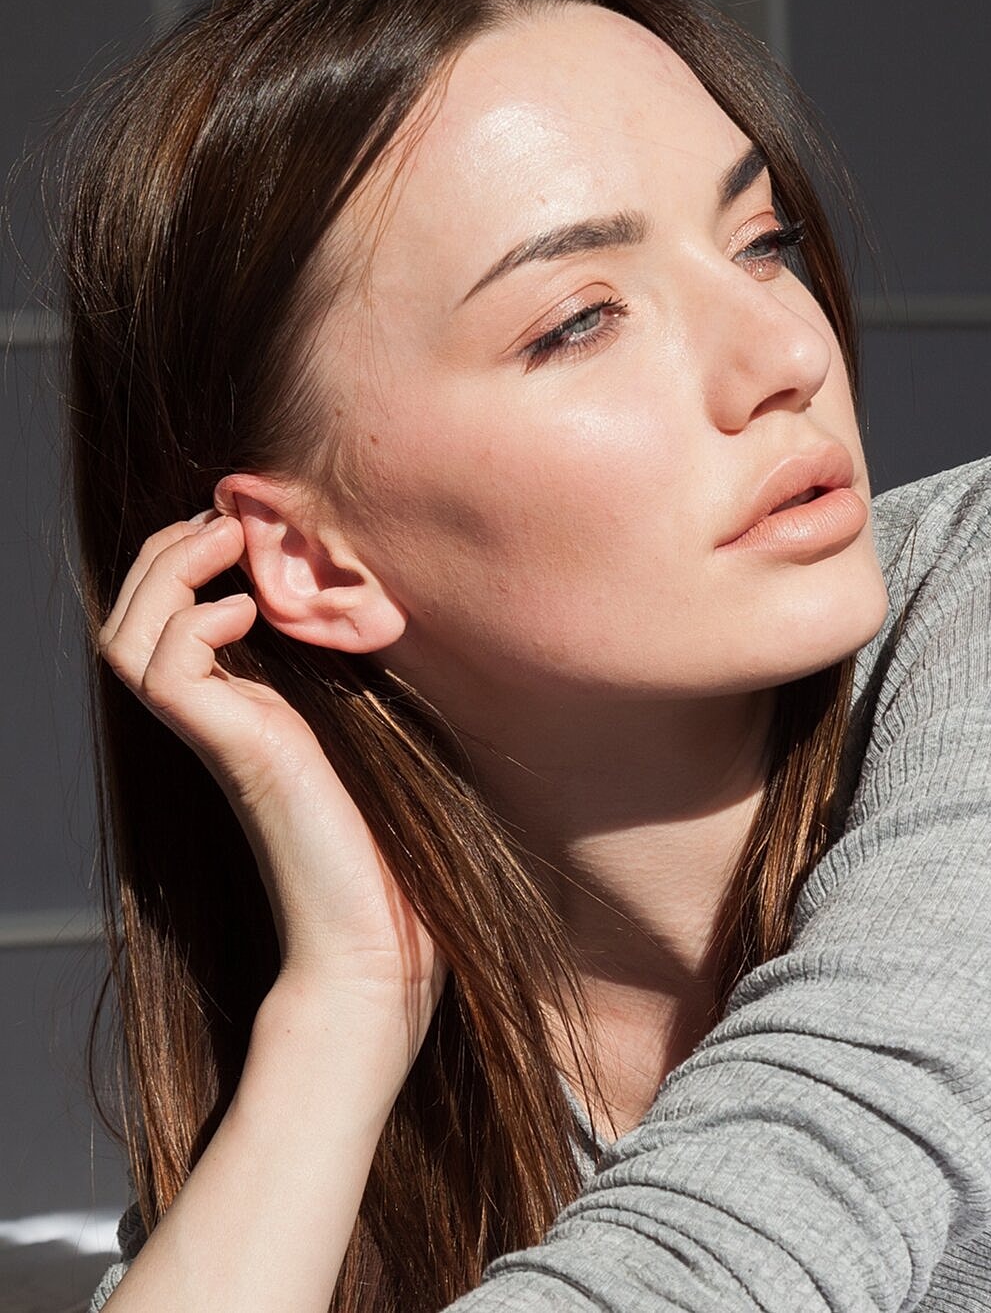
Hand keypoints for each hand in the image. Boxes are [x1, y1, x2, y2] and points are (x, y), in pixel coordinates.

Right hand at [97, 508, 446, 1066]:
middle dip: (162, 553)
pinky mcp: (233, 751)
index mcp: (244, 711)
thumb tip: (385, 603)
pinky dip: (193, 623)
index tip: (238, 525)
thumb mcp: (378, 731)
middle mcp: (216, 721)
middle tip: (220, 517)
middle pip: (130, 619)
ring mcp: (216, 737)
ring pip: (127, 637)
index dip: (184, 563)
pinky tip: (242, 613)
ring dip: (168, 572)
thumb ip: (357, 674)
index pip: (169, 621)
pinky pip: (163, 671)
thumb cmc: (394, 847)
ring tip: (225, 541)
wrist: (381, 941)